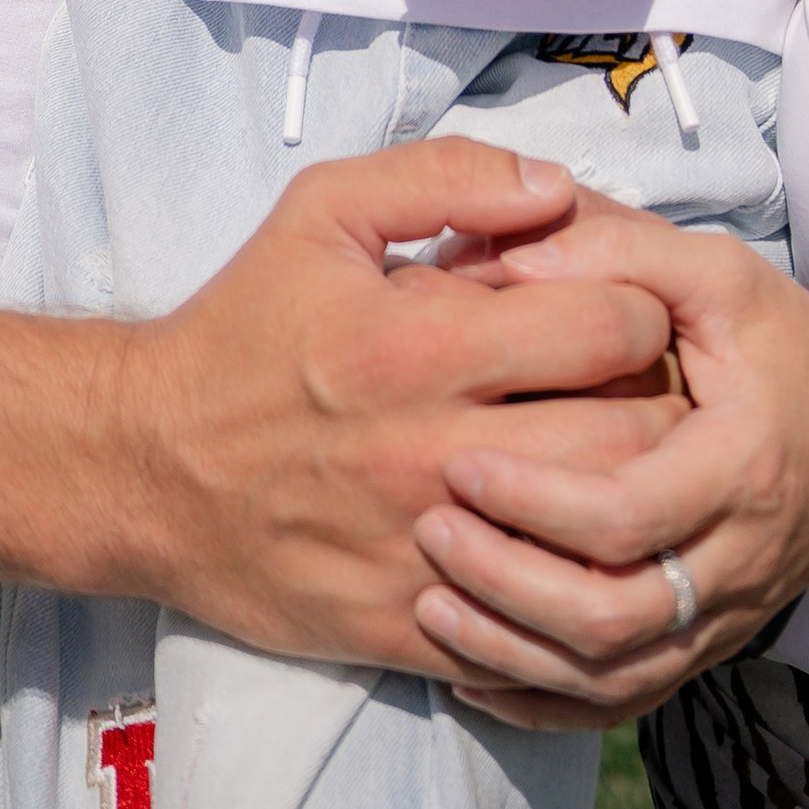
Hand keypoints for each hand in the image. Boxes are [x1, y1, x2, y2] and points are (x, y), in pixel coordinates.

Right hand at [104, 137, 685, 674]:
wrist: (147, 467)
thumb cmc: (246, 327)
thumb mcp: (323, 212)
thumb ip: (445, 177)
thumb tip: (557, 187)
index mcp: (422, 342)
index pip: (610, 327)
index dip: (639, 309)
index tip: (621, 310)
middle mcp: (434, 450)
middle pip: (630, 439)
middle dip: (661, 408)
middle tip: (644, 392)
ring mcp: (426, 547)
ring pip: (598, 541)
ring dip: (634, 504)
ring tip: (623, 469)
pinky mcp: (409, 627)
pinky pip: (532, 630)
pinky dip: (568, 593)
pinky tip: (565, 552)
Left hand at [398, 206, 808, 722]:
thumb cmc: (789, 348)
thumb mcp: (722, 277)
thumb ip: (622, 253)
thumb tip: (509, 254)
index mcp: (742, 466)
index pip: (629, 516)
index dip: (535, 501)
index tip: (460, 461)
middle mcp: (737, 559)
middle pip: (614, 617)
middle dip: (507, 586)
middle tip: (428, 529)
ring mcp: (724, 618)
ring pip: (612, 677)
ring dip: (512, 653)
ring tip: (431, 604)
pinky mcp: (707, 648)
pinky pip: (621, 704)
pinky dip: (543, 702)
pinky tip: (474, 676)